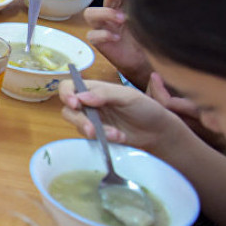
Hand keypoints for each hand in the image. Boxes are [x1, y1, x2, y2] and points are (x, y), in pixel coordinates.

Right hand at [59, 78, 182, 151]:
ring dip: (92, 131)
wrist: (159, 132)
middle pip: (68, 109)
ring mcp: (92, 120)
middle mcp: (89, 104)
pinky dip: (103, 138)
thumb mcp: (129, 96)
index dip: (66, 94)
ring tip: (114, 134)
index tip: (74, 104)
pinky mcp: (97, 135)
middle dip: (79, 120)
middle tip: (92, 129)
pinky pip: (89, 138)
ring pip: (76, 125)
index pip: (69, 87)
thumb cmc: (146, 108)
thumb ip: (105, 94)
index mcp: (94, 89)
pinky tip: (119, 137)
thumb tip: (80, 97)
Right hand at [84, 0, 150, 89]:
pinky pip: (92, 35)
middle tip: (131, 2)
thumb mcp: (148, 23)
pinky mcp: (99, 41)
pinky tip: (116, 38)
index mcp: (123, 7)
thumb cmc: (146, 41)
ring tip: (121, 20)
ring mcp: (103, 27)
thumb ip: (148, 10)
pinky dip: (104, 35)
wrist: (142, 62)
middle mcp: (111, 14)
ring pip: (90, 13)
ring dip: (105, 14)